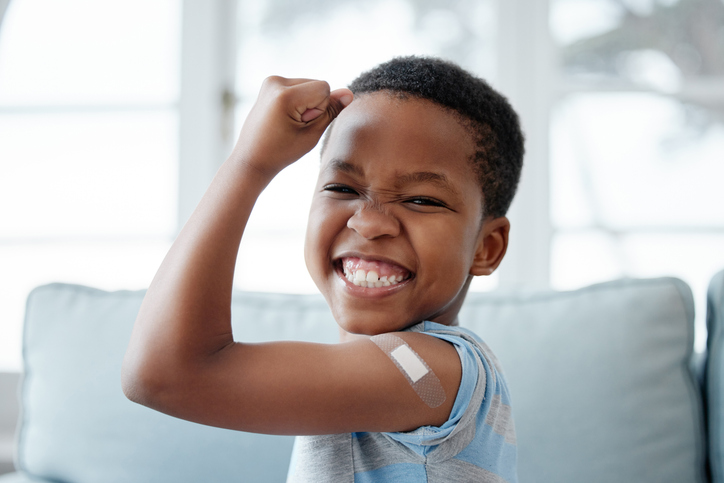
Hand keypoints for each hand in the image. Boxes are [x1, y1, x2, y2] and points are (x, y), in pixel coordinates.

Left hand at [230, 76, 352, 176]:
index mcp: (285, 95)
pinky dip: (298, 101)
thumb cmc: (281, 152)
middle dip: (313, 105)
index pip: (324, 88)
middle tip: (293, 126)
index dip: (321, 109)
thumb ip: (331, 111)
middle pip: (317, 85)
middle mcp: (275, 82)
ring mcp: (271, 81)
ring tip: (288, 123)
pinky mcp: (270, 84)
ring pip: (309, 86)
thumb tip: (348, 93)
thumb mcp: (311, 135)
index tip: (302, 124)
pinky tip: (284, 117)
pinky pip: (298, 87)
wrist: (252, 158)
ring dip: (306, 103)